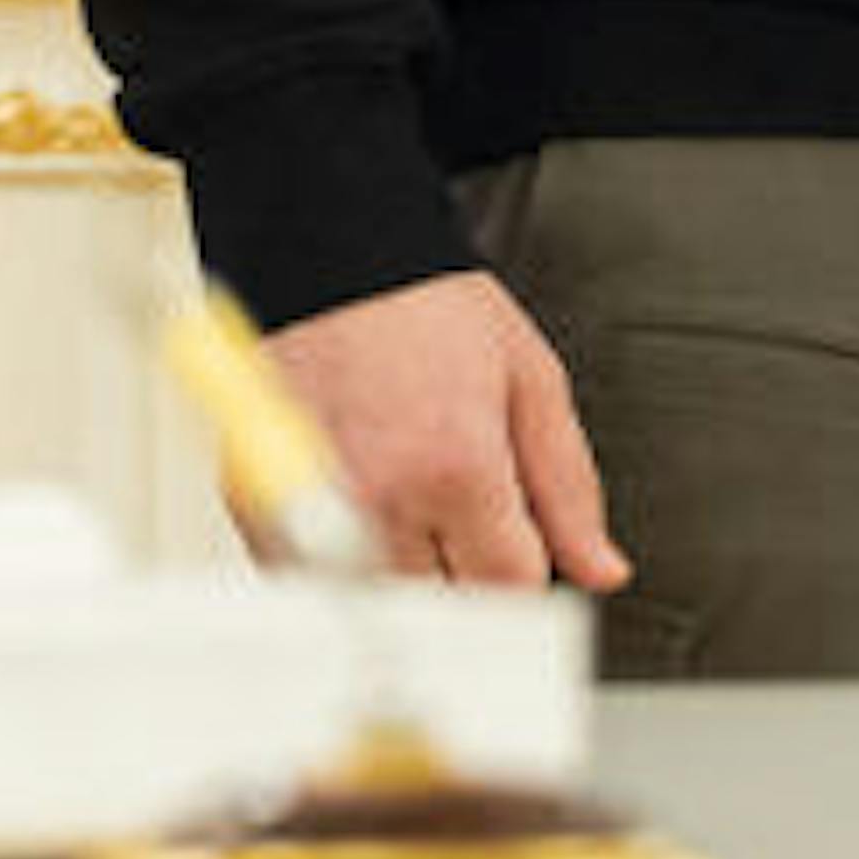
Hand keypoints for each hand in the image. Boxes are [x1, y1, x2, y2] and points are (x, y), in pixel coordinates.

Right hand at [266, 269, 627, 589]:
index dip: (523, 570)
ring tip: (409, 510)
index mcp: (455, 469)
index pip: (509, 590)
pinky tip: (360, 511)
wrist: (326, 249)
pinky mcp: (258, 504)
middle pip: (442, 610)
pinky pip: (310, 581)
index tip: (518, 548)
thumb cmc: (422, 302)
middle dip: (465, 580)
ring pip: (377, 604)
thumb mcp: (529, 379)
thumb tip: (600, 570)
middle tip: (464, 521)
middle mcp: (379, 497)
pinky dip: (339, 566)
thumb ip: (569, 487)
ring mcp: (313, 507)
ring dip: (403, 580)